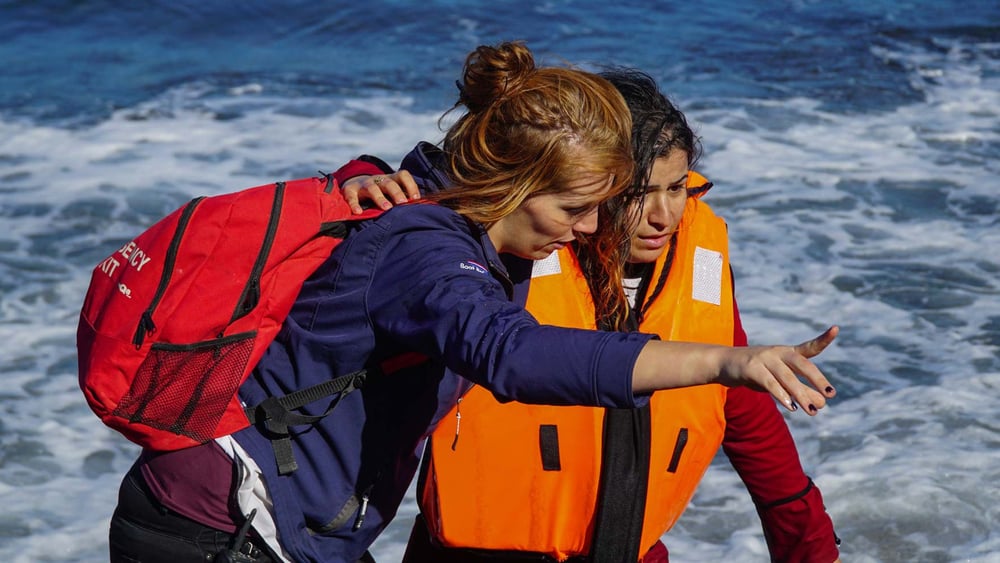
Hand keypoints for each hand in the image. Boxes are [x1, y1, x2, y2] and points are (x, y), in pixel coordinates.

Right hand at [342, 170, 420, 213]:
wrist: (354, 185)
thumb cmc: (379, 194)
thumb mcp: (390, 193)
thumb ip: (402, 200)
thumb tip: (420, 211)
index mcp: (391, 179)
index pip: (403, 175)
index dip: (410, 185)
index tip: (416, 198)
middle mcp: (378, 180)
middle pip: (389, 183)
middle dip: (396, 192)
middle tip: (403, 203)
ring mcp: (363, 184)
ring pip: (372, 188)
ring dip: (380, 198)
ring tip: (386, 208)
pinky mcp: (349, 190)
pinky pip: (351, 196)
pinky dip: (354, 203)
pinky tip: (358, 213)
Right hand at [633, 326, 838, 415]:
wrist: (723, 365)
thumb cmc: (755, 373)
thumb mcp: (779, 382)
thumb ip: (801, 391)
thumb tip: (822, 404)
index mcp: (787, 353)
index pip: (808, 347)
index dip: (823, 339)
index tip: (836, 329)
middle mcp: (777, 352)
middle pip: (802, 364)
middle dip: (817, 379)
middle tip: (830, 395)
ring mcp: (763, 358)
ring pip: (787, 377)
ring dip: (801, 395)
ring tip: (813, 411)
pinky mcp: (750, 368)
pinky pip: (769, 383)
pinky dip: (781, 394)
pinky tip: (790, 406)